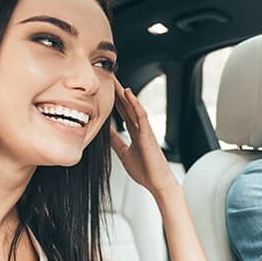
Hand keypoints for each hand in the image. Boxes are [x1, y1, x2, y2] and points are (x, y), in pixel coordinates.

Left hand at [109, 76, 177, 194]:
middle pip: (128, 106)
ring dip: (125, 93)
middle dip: (118, 92)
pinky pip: (141, 115)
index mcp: (135, 132)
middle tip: (109, 77)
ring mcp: (145, 130)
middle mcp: (140, 128)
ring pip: (134, 107)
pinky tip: (129, 94)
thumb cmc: (145, 171)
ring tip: (116, 80)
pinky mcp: (148, 134)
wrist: (157, 183)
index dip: (115, 100)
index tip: (106, 88)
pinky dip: (135, 103)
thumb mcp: (123, 153)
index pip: (123, 112)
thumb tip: (104, 132)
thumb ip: (115, 141)